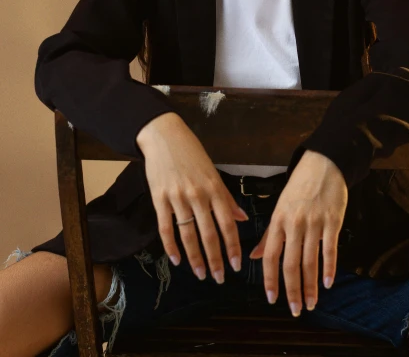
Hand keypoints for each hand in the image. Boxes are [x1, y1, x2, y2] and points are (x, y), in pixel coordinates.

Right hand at [136, 113, 249, 283]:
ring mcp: (177, 197)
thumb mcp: (213, 173)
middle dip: (215, 259)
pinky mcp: (159, 199)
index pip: (227, 223)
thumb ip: (226, 198)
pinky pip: (165, 227)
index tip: (237, 265)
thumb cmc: (192, 154)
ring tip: (201, 274)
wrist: (164, 136)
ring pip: (188, 235)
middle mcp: (198, 195)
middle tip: (219, 278)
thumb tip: (243, 218)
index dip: (233, 246)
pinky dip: (171, 246)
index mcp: (214, 188)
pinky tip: (177, 259)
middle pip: (208, 234)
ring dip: (195, 258)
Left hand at [248, 149, 347, 316]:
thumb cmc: (299, 186)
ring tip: (311, 303)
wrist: (323, 164)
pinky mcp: (332, 222)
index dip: (271, 279)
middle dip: (292, 290)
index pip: (271, 255)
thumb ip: (269, 234)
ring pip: (310, 261)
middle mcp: (294, 223)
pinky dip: (329, 269)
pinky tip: (328, 284)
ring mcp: (314, 223)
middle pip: (291, 263)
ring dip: (311, 286)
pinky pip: (330, 250)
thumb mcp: (280, 207)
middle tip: (295, 310)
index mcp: (278, 220)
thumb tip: (256, 257)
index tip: (272, 299)